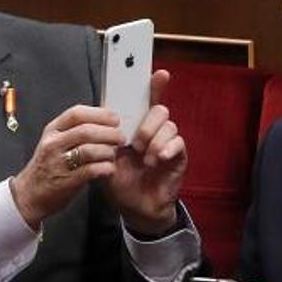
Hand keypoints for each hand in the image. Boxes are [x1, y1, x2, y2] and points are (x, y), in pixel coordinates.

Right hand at [10, 104, 125, 228]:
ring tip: (114, 154)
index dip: (100, 114)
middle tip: (121, 137)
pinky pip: (91, 171)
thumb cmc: (48, 167)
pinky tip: (109, 168)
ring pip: (89, 150)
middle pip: (86, 131)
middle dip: (109, 133)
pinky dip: (105, 168)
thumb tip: (105, 121)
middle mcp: (53, 144)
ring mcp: (58, 163)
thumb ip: (75, 131)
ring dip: (108, 151)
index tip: (115, 119)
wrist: (29, 195)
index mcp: (52, 131)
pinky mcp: (66, 181)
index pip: (76, 113)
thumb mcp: (55, 142)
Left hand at [108, 69, 187, 235]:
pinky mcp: (178, 156)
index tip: (159, 73)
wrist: (135, 207)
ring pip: (168, 125)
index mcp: (135, 127)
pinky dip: (166, 149)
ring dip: (154, 140)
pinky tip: (157, 161)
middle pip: (159, 109)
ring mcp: (168, 142)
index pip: (145, 101)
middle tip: (135, 144)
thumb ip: (106, 139)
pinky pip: (178, 143)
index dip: (154, 85)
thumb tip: (104, 121)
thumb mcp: (106, 158)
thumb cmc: (120, 181)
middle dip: (146, 124)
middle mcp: (154, 131)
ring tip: (144, 159)